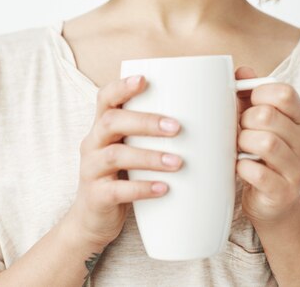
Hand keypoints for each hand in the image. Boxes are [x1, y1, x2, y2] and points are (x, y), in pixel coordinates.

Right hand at [65, 75, 181, 247]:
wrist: (94, 220)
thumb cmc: (123, 175)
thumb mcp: (130, 148)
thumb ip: (152, 133)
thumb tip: (208, 119)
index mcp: (102, 126)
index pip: (105, 98)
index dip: (121, 86)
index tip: (144, 79)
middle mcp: (92, 143)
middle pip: (111, 122)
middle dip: (145, 122)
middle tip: (177, 128)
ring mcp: (91, 170)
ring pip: (114, 155)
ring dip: (149, 157)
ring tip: (177, 162)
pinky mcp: (96, 197)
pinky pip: (117, 190)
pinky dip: (142, 188)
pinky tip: (163, 188)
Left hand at [235, 66, 299, 225]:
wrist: (271, 202)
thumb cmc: (259, 152)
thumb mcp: (255, 119)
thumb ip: (248, 93)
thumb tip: (241, 71)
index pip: (285, 93)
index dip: (259, 93)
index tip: (248, 103)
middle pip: (268, 116)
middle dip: (245, 120)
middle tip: (241, 130)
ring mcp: (298, 168)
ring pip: (265, 143)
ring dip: (243, 142)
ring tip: (240, 148)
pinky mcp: (285, 192)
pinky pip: (259, 173)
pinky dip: (243, 167)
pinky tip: (241, 167)